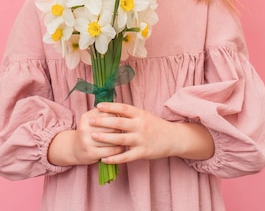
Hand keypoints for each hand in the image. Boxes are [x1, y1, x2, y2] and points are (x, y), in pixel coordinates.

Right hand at [48, 108, 124, 165]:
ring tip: (124, 139)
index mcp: (86, 117)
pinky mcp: (91, 153)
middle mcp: (85, 128)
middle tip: (123, 130)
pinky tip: (120, 148)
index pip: (108, 114)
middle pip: (111, 126)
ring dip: (121, 140)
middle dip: (120, 129)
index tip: (120, 120)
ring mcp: (87, 141)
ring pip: (112, 139)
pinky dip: (118, 149)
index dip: (117, 117)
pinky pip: (111, 150)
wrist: (74, 148)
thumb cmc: (88, 132)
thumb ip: (103, 114)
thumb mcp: (90, 120)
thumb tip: (121, 111)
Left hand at [89, 102, 213, 163]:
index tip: (98, 106)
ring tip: (92, 136)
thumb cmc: (155, 125)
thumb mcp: (144, 115)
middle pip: (119, 123)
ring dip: (105, 138)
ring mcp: (141, 140)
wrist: (174, 139)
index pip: (123, 108)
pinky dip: (114, 158)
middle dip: (103, 121)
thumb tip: (110, 107)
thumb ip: (129, 113)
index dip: (110, 107)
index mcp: (140, 114)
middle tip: (90, 121)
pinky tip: (103, 158)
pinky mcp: (143, 153)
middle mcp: (140, 126)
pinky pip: (126, 156)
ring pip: (120, 139)